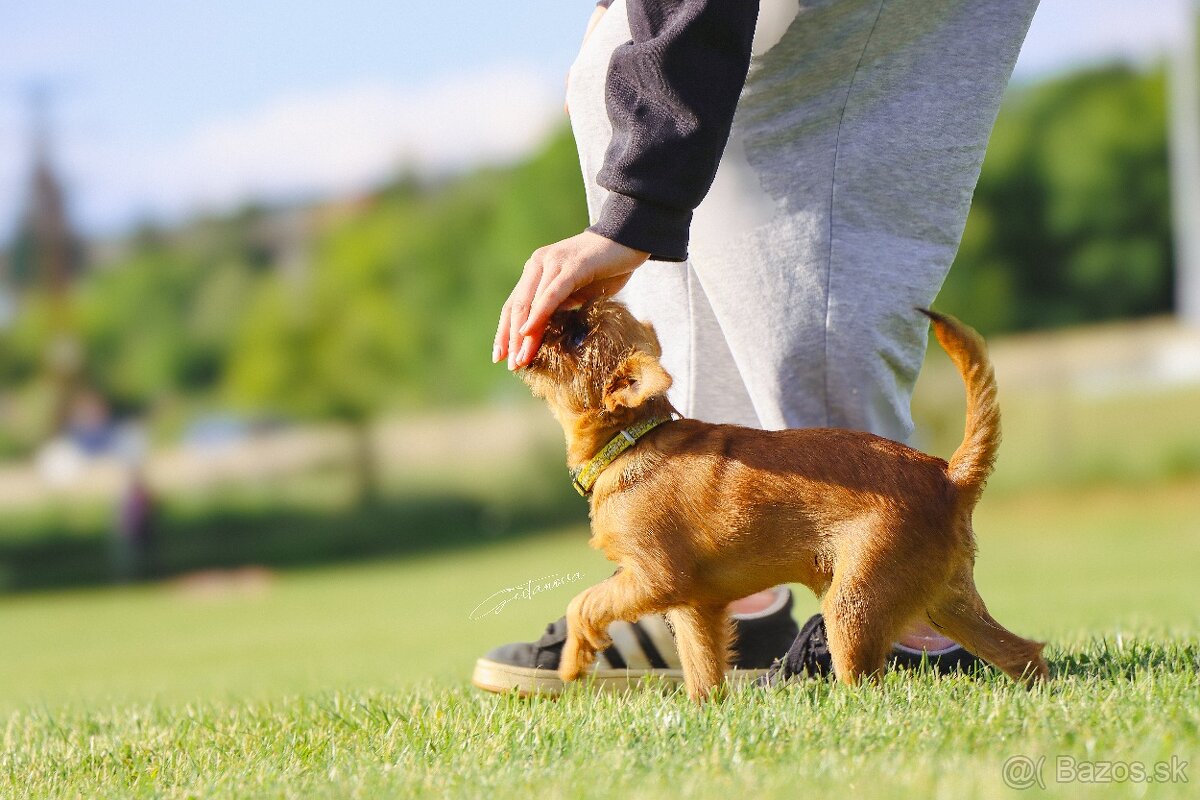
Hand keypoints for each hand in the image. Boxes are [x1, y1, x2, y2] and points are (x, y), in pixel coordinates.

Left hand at [494, 230, 648, 369]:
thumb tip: (544, 333)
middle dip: (511, 339)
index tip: (500, 356)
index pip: (514, 304)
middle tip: (511, 366)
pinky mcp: (572, 266)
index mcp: (536, 269)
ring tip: (520, 358)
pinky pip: (551, 294)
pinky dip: (539, 314)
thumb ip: (559, 306)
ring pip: (531, 303)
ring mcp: (554, 263)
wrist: (629, 238)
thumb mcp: (576, 292)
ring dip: (523, 334)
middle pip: (517, 306)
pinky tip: (529, 332)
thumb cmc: (605, 268)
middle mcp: (539, 263)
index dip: (504, 331)